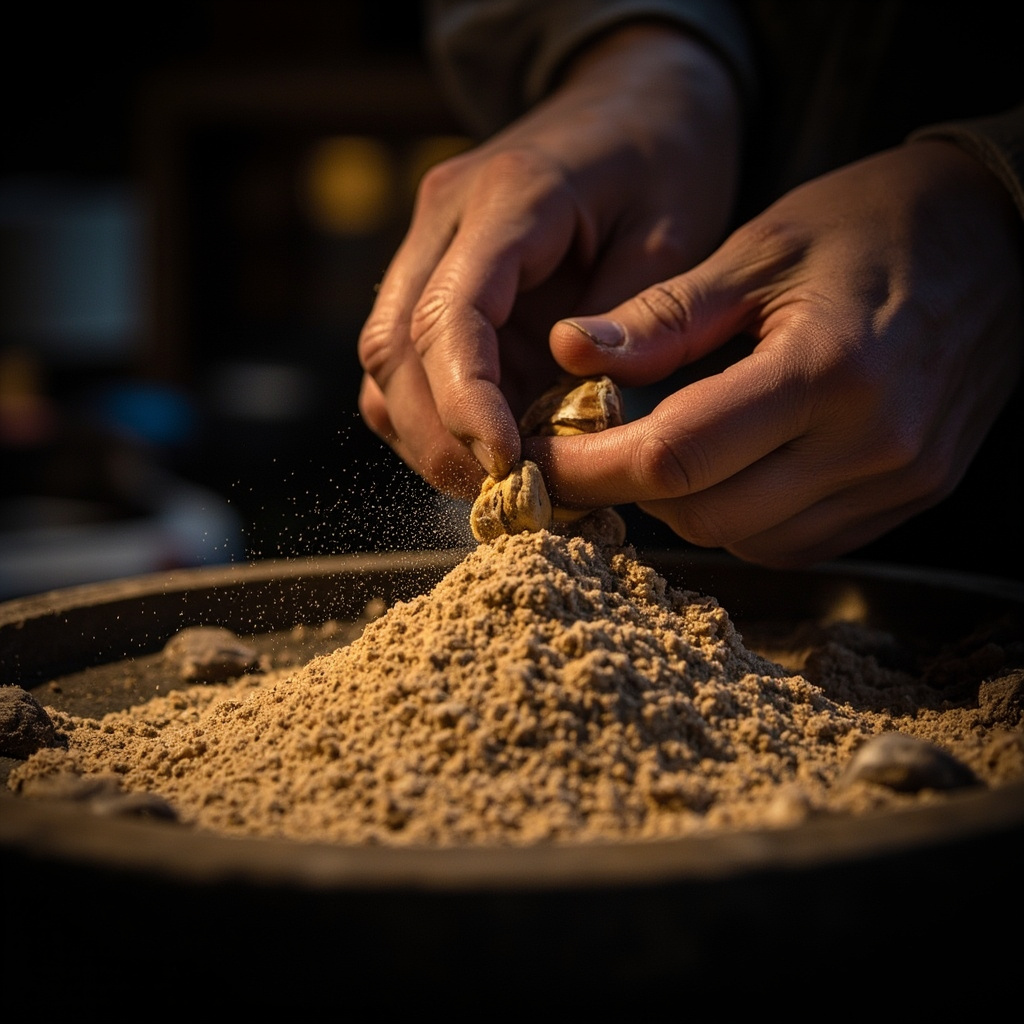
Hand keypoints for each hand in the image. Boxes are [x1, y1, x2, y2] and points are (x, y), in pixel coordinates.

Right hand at [357, 23, 741, 495]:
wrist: (637, 102)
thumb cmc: (666, 161)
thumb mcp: (672, 234)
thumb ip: (622, 325)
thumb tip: (569, 418)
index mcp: (507, 199)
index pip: (449, 315)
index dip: (466, 402)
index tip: (508, 464)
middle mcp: (443, 219)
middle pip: (393, 347)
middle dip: (440, 436)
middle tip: (504, 494)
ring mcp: (428, 245)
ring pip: (383, 360)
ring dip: (430, 430)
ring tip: (499, 476)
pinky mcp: (435, 276)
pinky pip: (405, 359)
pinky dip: (435, 411)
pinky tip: (491, 438)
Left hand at [530, 140, 1023, 566]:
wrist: (1001, 241)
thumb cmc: (874, 226)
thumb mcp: (760, 250)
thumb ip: (663, 315)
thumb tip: (570, 353)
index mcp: (828, 369)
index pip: (677, 456)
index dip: (592, 467)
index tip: (540, 459)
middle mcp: (873, 443)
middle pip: (706, 513)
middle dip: (628, 490)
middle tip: (589, 449)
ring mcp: (899, 481)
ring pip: (746, 540)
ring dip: (685, 507)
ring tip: (661, 449)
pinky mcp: (909, 498)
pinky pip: (795, 543)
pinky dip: (741, 517)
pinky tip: (727, 468)